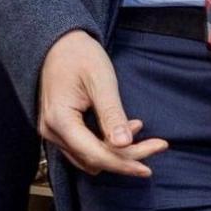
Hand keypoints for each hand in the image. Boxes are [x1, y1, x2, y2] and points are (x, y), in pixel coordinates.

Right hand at [36, 29, 168, 176]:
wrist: (59, 43)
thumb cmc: (80, 55)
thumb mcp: (101, 81)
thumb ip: (112, 114)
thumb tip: (124, 143)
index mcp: (60, 120)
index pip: (95, 154)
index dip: (124, 163)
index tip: (148, 168)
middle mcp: (52, 131)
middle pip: (94, 159)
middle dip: (126, 156)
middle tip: (158, 145)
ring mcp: (53, 132)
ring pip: (90, 157)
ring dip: (117, 152)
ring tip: (139, 129)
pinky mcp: (59, 129)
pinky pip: (84, 147)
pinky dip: (106, 144)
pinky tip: (124, 129)